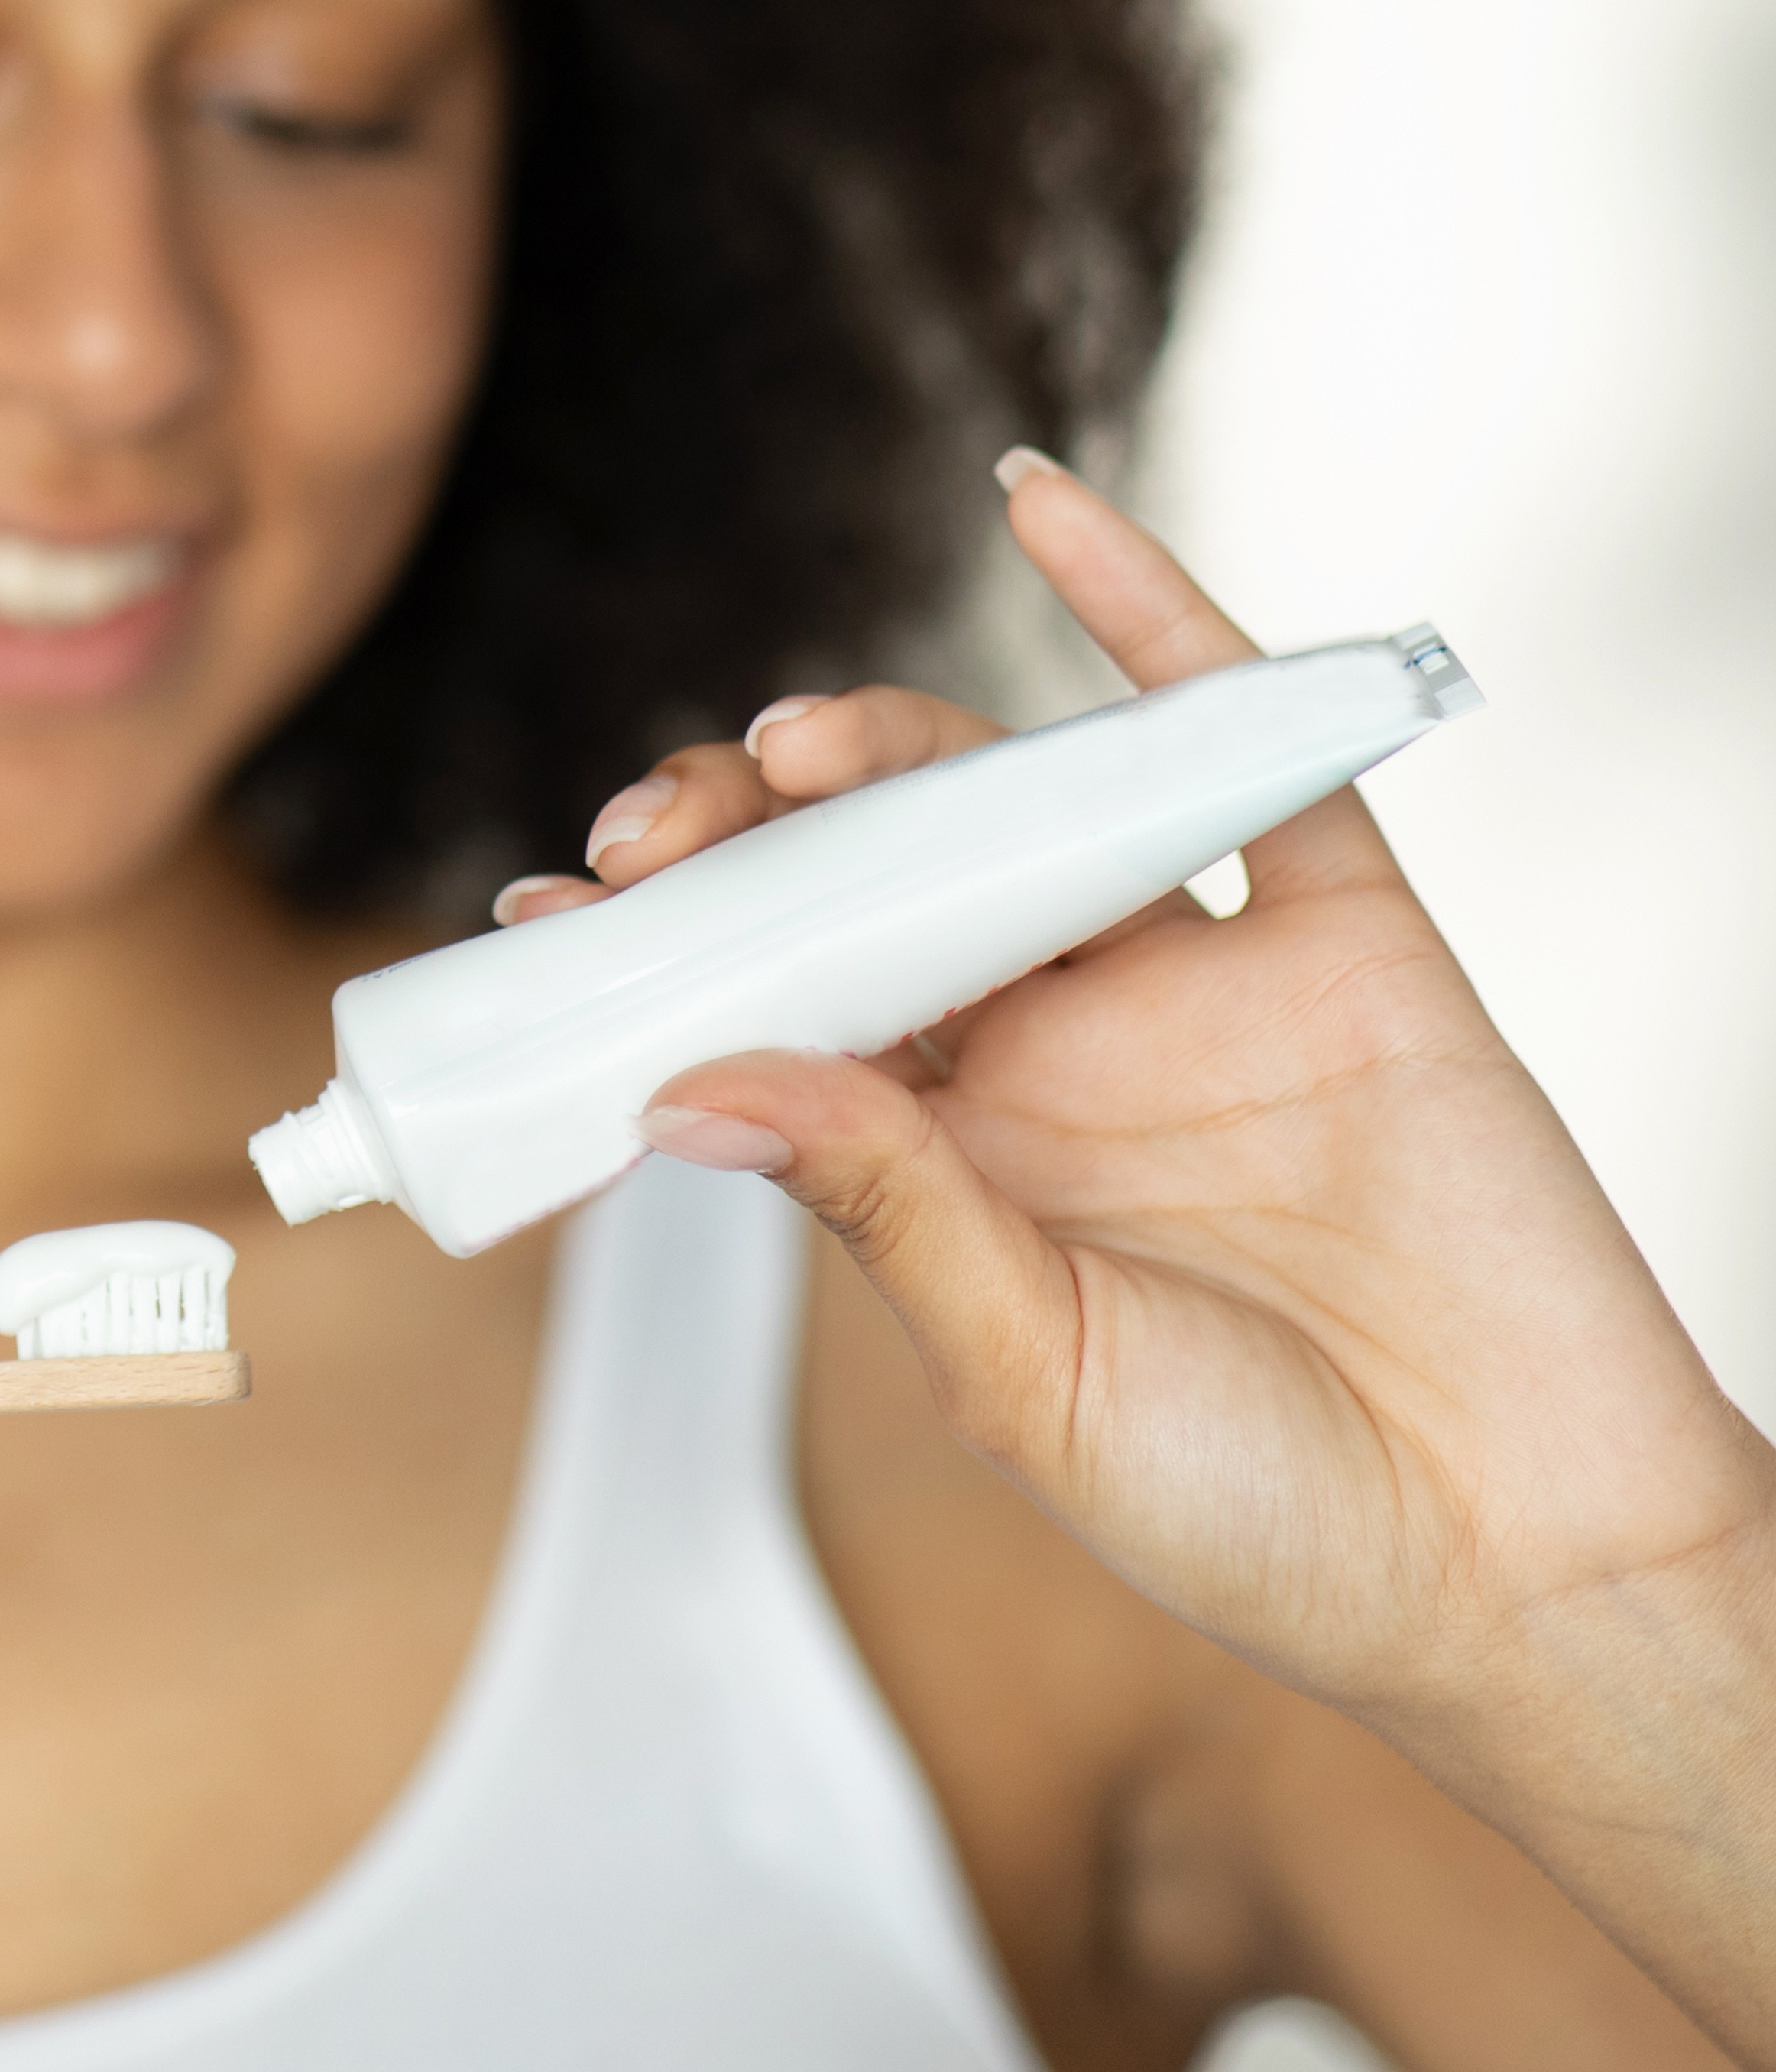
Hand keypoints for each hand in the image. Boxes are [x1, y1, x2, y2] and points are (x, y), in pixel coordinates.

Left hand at [502, 461, 1775, 1739]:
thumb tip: (690, 1085)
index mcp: (950, 1167)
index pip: (773, 1008)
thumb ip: (881, 1214)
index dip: (662, 950)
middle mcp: (1052, 1056)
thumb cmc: (1257, 1514)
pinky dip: (1149, 614)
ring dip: (884, 745)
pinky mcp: (1340, 936)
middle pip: (863, 884)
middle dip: (740, 837)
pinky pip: (1234, 744)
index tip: (551, 910)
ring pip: (1007, 800)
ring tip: (785, 751)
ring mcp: (1188, 986)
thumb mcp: (1022, 1377)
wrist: (1519, 1564)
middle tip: (654, 834)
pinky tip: (1043, 506)